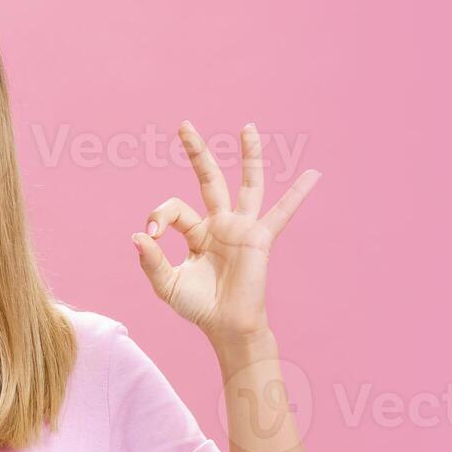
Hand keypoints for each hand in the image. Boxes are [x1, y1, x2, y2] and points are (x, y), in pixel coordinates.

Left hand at [133, 121, 319, 342]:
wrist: (227, 326)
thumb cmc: (198, 307)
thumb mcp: (167, 284)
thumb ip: (151, 260)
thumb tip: (138, 235)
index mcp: (197, 233)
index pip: (174, 210)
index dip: (160, 217)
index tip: (153, 236)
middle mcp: (220, 224)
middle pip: (209, 179)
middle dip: (198, 152)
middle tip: (184, 125)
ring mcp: (242, 229)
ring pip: (248, 184)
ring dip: (249, 156)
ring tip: (247, 127)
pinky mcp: (260, 239)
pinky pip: (282, 213)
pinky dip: (298, 195)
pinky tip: (313, 175)